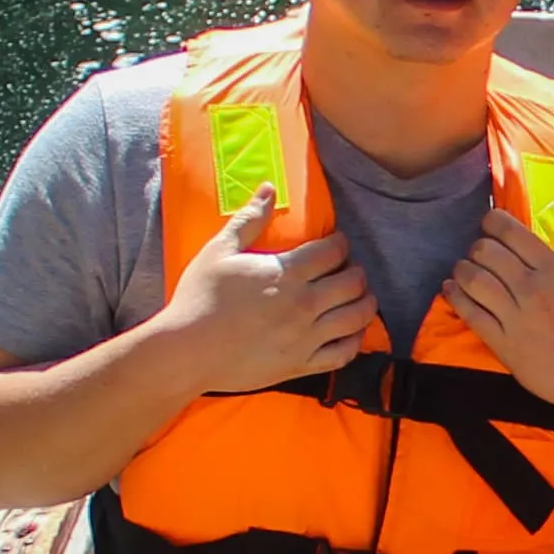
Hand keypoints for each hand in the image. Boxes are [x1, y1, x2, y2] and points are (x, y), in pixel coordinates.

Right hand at [161, 187, 375, 389]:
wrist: (187, 351)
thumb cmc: (200, 297)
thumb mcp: (219, 251)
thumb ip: (249, 220)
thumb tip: (269, 188)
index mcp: (286, 272)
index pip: (333, 251)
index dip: (340, 243)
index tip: (336, 244)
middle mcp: (304, 303)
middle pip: (353, 282)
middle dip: (356, 272)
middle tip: (349, 270)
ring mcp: (306, 337)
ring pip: (356, 317)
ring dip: (365, 303)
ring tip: (362, 297)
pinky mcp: (302, 365)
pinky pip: (343, 354)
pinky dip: (355, 341)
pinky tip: (353, 333)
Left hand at [440, 194, 553, 423]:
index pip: (511, 232)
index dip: (493, 221)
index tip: (490, 223)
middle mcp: (533, 289)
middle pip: (486, 252)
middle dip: (478, 245)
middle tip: (480, 251)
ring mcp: (516, 318)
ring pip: (473, 280)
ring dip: (462, 269)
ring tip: (463, 268)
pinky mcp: (504, 344)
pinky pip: (470, 314)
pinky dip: (454, 297)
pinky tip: (450, 289)